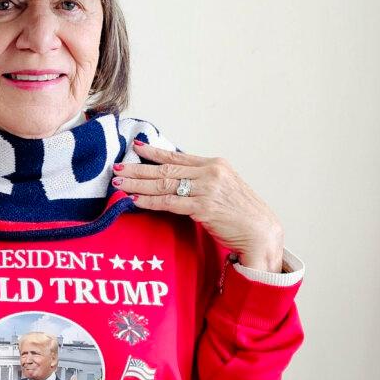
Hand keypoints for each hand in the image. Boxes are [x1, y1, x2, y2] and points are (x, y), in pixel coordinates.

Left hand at [113, 140, 284, 271]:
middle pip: (166, 170)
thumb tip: (175, 180)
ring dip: (138, 184)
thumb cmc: (241, 213)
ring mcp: (207, 190)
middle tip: (117, 168)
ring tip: (119, 183)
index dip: (154, 153)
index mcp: (214, 165)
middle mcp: (210, 173)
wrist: (261, 231)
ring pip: (164, 184)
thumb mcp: (223, 188)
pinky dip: (150, 201)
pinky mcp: (204, 208)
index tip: (135, 147)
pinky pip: (170, 203)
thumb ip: (201, 181)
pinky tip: (134, 200)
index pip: (177, 156)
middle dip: (138, 169)